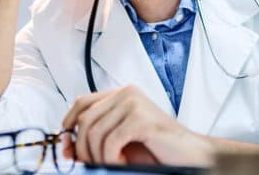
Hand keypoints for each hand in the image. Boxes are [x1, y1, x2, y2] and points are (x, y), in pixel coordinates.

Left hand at [61, 85, 213, 165]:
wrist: (192, 155)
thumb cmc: (158, 149)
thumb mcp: (120, 139)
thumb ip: (97, 135)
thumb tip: (66, 145)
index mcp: (122, 94)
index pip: (82, 102)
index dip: (68, 124)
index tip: (67, 147)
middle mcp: (127, 93)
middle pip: (85, 120)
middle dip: (83, 149)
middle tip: (94, 165)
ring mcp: (134, 103)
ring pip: (95, 133)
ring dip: (99, 157)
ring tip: (116, 164)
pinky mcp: (141, 118)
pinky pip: (110, 141)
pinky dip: (111, 158)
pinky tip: (123, 162)